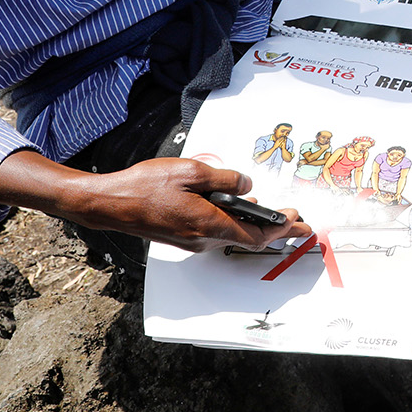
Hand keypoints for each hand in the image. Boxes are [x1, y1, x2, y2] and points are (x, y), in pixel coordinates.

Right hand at [0, 150, 309, 251]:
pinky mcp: (182, 236)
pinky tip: (238, 208)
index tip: (301, 225)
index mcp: (209, 224)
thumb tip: (248, 184)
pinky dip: (233, 222)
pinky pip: (216, 230)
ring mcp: (192, 240)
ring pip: (232, 234)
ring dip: (254, 224)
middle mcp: (203, 239)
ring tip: (275, 213)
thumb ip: (225, 178)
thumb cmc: (145, 186)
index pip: (256, 235)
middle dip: (276, 229)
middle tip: (299, 223)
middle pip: (248, 238)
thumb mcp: (192, 171)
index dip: (282, 230)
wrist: (110, 203)